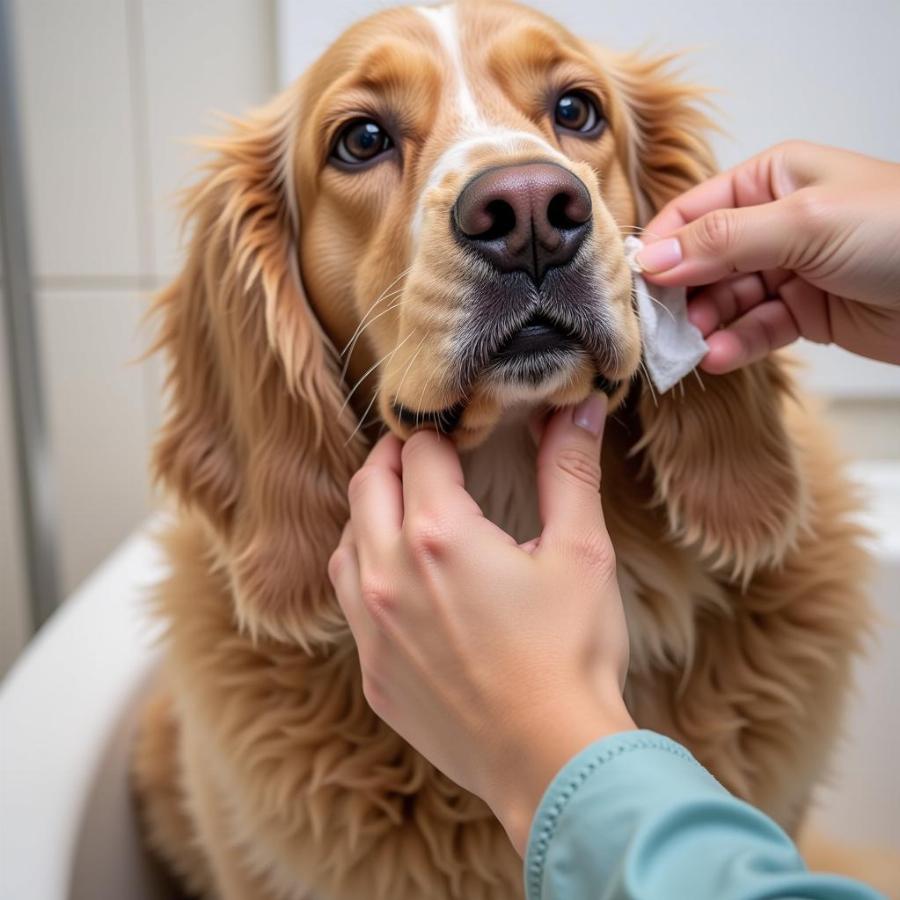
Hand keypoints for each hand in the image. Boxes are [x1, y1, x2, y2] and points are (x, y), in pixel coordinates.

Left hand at [328, 394, 635, 854]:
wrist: (549, 761)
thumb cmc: (571, 654)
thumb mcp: (580, 553)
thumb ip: (570, 472)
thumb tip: (577, 407)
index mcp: (438, 534)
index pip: (418, 453)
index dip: (439, 436)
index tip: (456, 436)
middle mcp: (389, 573)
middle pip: (367, 486)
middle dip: (393, 460)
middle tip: (422, 456)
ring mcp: (372, 626)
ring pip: (345, 542)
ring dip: (369, 514)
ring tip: (403, 511)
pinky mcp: (372, 670)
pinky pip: (349, 601)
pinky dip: (365, 572)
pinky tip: (397, 582)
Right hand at [636, 141, 899, 372]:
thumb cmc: (899, 231)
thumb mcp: (803, 223)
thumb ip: (722, 240)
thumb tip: (651, 259)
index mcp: (770, 180)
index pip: (693, 212)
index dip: (661, 248)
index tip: (634, 284)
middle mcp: (773, 223)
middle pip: (702, 261)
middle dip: (680, 295)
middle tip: (659, 327)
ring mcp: (787, 270)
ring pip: (724, 301)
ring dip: (704, 326)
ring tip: (691, 349)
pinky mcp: (803, 313)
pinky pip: (754, 329)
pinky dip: (734, 345)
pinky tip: (719, 358)